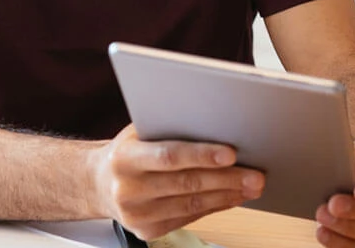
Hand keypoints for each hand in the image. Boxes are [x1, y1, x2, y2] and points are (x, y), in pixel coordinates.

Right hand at [91, 124, 263, 240]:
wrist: (99, 183)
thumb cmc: (129, 151)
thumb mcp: (140, 131)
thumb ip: (171, 128)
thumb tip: (219, 123)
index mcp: (125, 158)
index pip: (169, 156)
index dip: (202, 155)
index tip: (231, 153)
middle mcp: (128, 188)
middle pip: (186, 183)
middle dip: (226, 179)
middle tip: (256, 174)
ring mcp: (136, 214)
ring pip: (191, 205)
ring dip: (227, 195)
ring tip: (252, 185)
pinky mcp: (147, 231)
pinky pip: (189, 218)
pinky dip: (215, 206)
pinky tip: (233, 197)